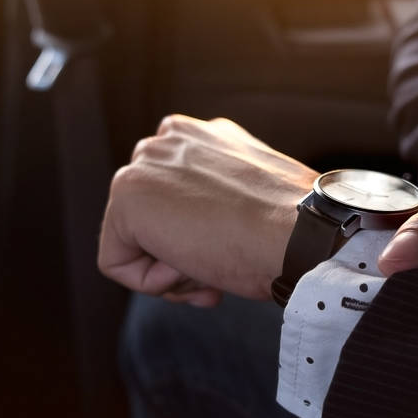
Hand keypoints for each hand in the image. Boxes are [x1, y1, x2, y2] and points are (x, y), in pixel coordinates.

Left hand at [98, 115, 315, 304]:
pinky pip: (117, 261)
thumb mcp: (251, 200)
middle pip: (150, 217)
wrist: (301, 232)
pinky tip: (191, 267)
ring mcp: (146, 162)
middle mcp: (171, 138)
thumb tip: (198, 229)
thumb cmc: (288, 227)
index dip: (199, 238)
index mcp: (204, 136)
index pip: (175, 198)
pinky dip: (150, 282)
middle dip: (180, 254)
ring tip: (209, 270)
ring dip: (170, 268)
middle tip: (216, 272)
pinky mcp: (128, 194)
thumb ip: (217, 200)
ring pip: (133, 239)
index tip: (229, 252)